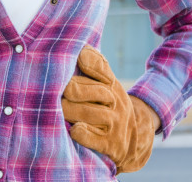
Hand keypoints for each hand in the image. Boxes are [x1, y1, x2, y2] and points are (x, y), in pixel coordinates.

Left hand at [62, 45, 158, 173]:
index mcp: (112, 84)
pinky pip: (93, 138)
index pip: (101, 68)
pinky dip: (82, 133)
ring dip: (70, 110)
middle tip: (56, 90)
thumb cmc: (109, 106)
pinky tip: (73, 129)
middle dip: (72, 90)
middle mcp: (115, 101)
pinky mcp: (110, 144)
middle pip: (91, 90)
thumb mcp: (108, 85)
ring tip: (58, 109)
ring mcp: (114, 123)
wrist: (135, 139)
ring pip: (89, 113)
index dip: (89, 61)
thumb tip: (83, 47)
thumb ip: (96, 67)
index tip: (78, 57)